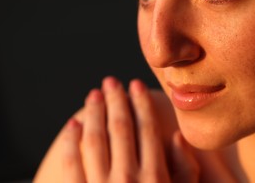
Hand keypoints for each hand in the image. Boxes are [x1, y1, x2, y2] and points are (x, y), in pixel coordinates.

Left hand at [61, 77, 199, 182]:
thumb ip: (184, 170)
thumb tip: (176, 136)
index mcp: (155, 177)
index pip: (147, 130)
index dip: (141, 105)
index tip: (136, 86)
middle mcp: (129, 178)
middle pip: (121, 129)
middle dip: (117, 101)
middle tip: (112, 81)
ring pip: (96, 140)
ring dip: (95, 114)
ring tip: (94, 95)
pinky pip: (72, 165)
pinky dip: (71, 143)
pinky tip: (74, 125)